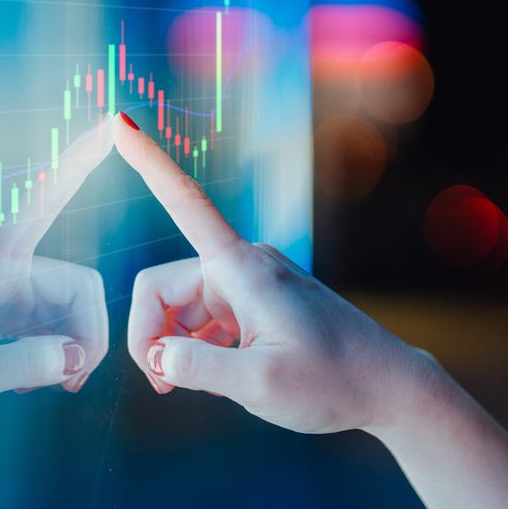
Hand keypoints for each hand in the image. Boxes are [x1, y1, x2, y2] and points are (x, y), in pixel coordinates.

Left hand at [0, 117, 115, 428]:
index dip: (82, 161)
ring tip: (40, 385)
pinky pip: (52, 317)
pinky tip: (26, 378)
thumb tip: (76, 356)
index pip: (45, 199)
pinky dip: (52, 349)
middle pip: (79, 286)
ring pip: (69, 306)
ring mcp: (2, 281)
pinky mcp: (2, 301)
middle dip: (88, 333)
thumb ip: (26, 365)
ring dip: (69, 347)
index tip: (116, 119)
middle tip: (74, 382)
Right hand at [113, 112, 437, 433]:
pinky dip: (198, 347)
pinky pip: (203, 317)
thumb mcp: (259, 385)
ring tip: (200, 387)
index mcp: (242, 269)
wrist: (387, 388)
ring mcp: (249, 282)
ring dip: (176, 347)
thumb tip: (157, 357)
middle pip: (162, 287)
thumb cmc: (333, 383)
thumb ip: (197, 369)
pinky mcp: (256, 301)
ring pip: (180, 306)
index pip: (184, 202)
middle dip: (151, 335)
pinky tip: (220, 375)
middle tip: (164, 386)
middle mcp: (242, 264)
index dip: (148, 162)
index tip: (119, 120)